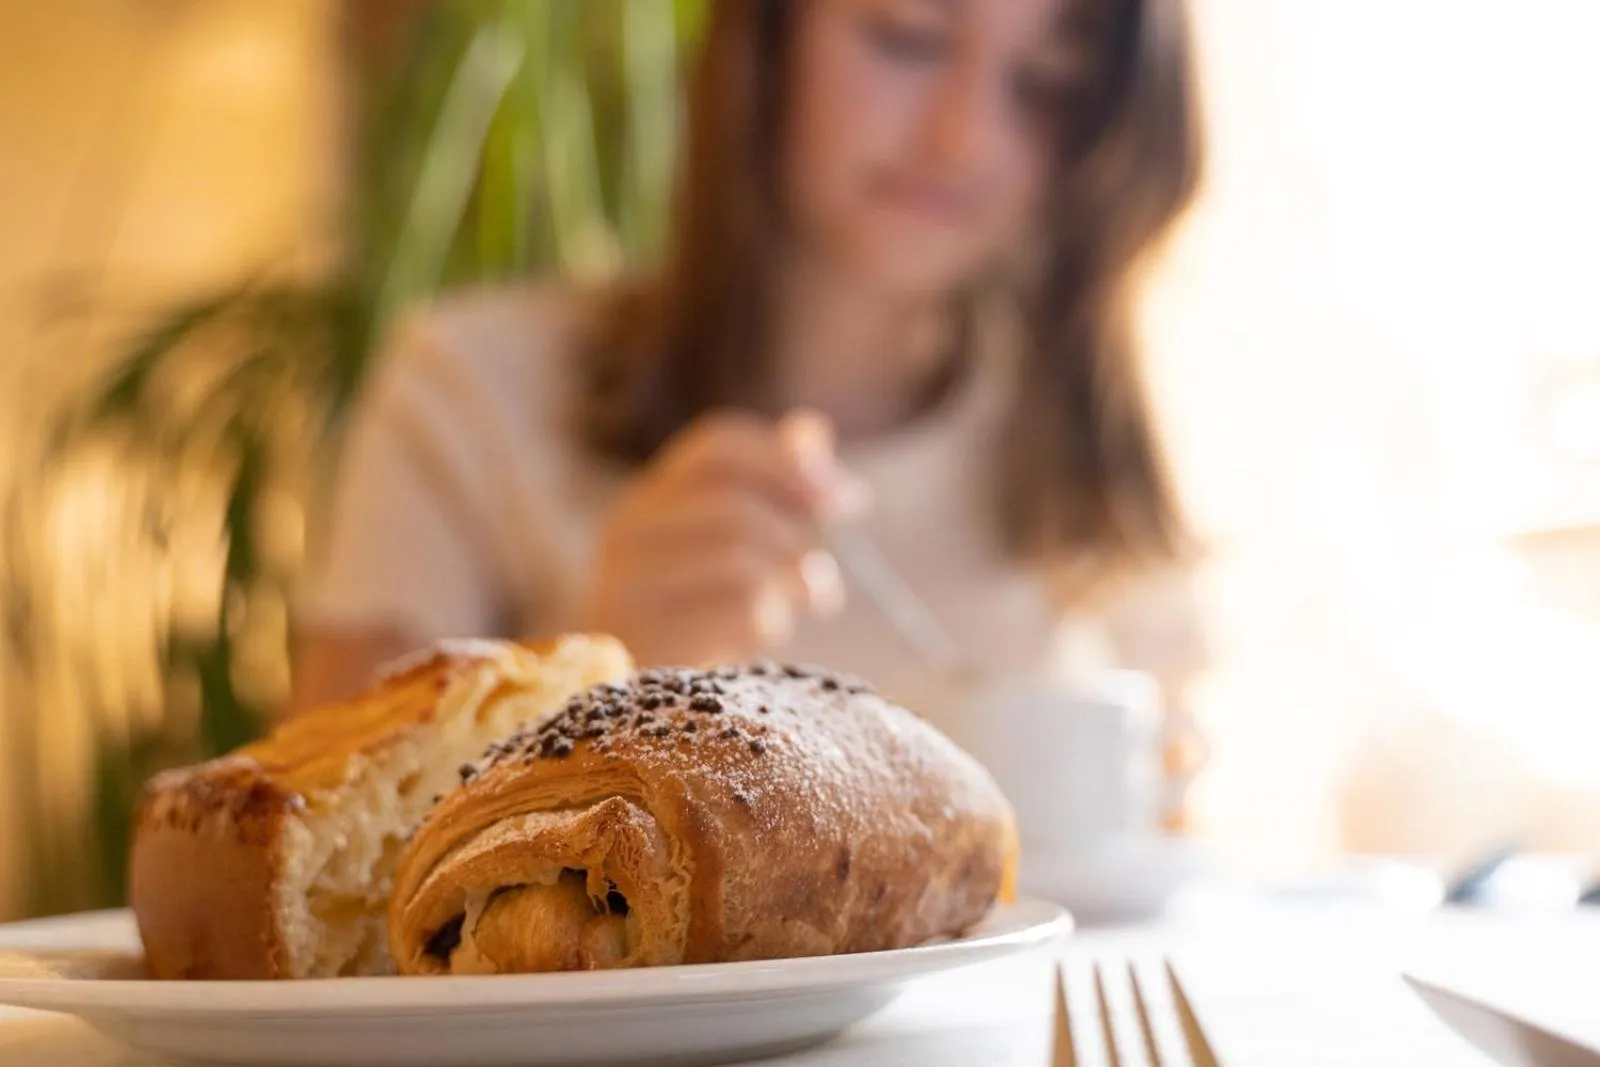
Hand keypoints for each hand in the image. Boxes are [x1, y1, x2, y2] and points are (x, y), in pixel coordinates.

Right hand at [580, 410, 867, 666]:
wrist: (632, 712)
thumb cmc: (692, 624)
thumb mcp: (732, 553)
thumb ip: (769, 489)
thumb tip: (811, 429)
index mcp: (650, 500)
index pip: (718, 447)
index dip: (789, 462)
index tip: (847, 498)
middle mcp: (629, 532)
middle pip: (734, 506)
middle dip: (797, 541)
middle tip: (825, 583)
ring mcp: (630, 586)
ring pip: (740, 559)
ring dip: (790, 586)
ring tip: (802, 610)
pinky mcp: (650, 639)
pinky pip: (740, 611)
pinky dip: (770, 624)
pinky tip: (759, 641)